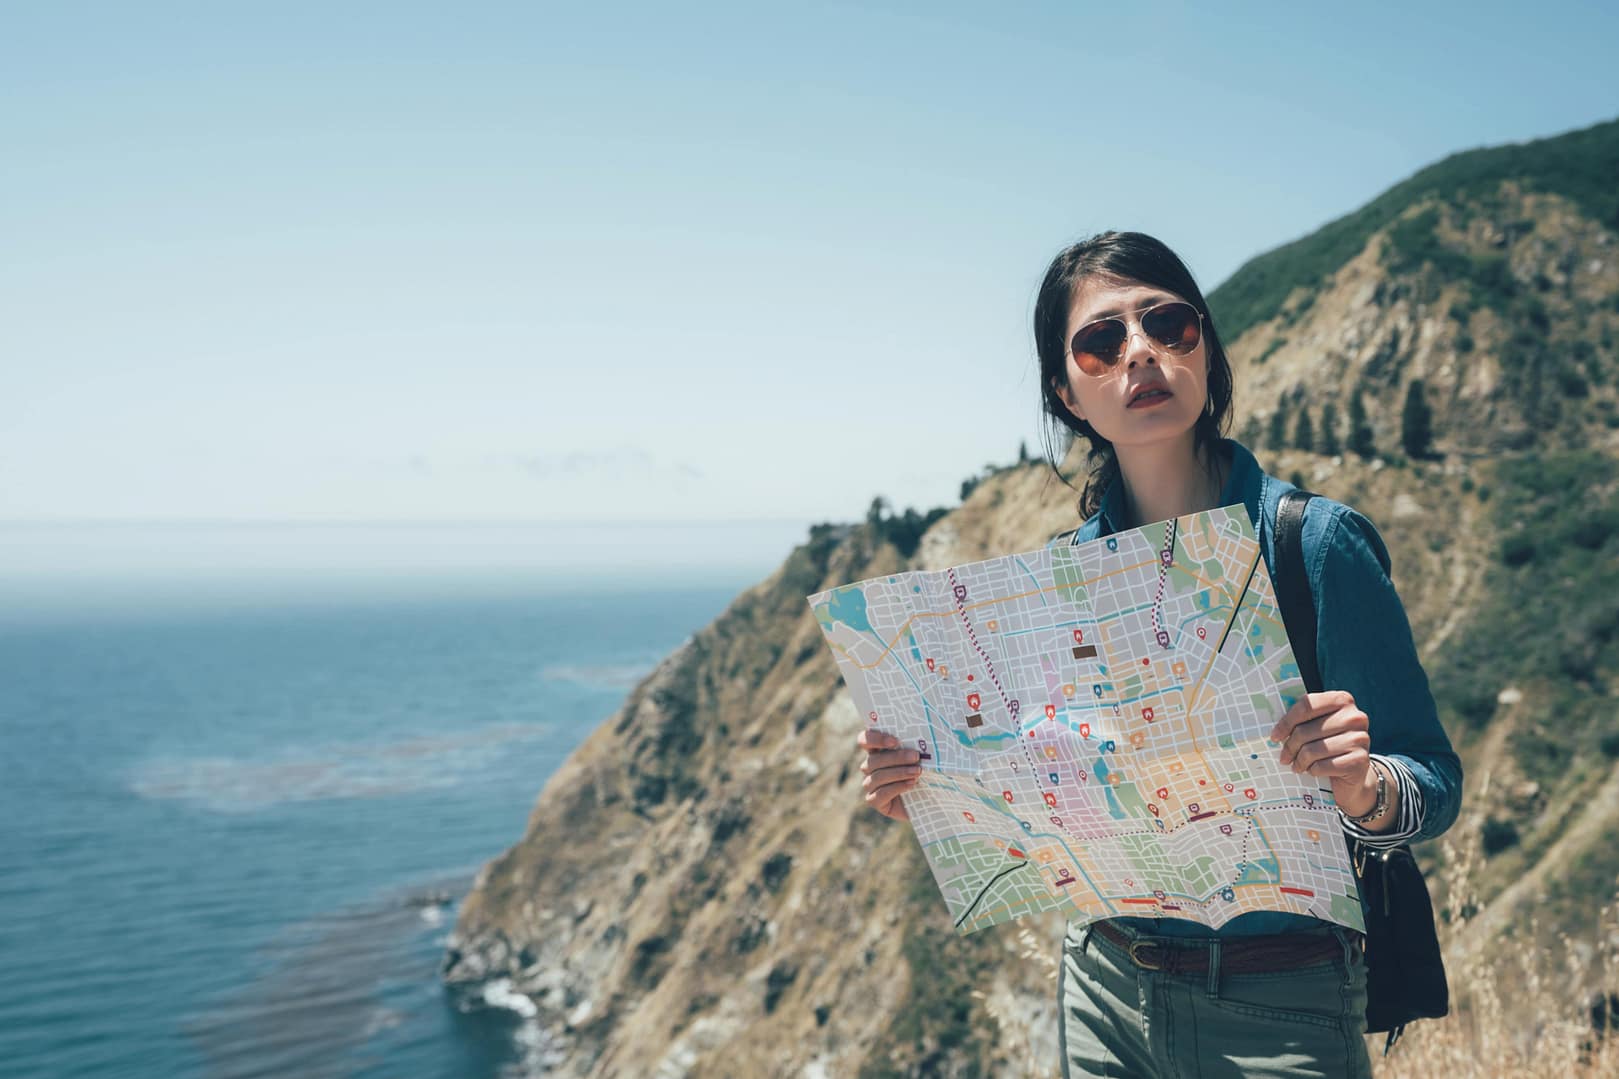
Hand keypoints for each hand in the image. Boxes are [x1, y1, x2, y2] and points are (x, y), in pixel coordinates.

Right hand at [856, 729, 921, 820]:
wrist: (927, 801)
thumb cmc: (925, 774)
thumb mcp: (921, 757)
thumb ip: (916, 745)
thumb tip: (924, 731)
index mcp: (877, 751)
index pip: (865, 739)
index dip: (875, 738)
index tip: (895, 741)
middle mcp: (870, 767)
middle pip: (873, 760)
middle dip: (896, 757)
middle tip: (916, 756)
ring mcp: (870, 785)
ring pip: (877, 777)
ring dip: (899, 773)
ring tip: (917, 772)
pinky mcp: (874, 801)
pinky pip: (880, 794)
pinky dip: (897, 788)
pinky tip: (911, 784)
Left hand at [1268, 690, 1377, 817]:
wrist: (1353, 774)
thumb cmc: (1328, 744)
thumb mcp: (1316, 726)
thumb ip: (1302, 719)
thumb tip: (1274, 728)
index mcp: (1342, 700)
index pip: (1306, 705)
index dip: (1286, 722)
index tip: (1275, 736)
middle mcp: (1355, 717)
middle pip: (1305, 730)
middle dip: (1290, 746)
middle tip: (1284, 757)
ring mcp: (1360, 738)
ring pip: (1312, 750)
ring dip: (1300, 761)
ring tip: (1297, 766)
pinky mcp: (1360, 760)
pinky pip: (1323, 766)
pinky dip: (1313, 771)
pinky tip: (1313, 771)